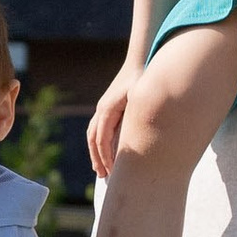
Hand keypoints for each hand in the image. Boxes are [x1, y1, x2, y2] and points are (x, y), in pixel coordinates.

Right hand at [86, 66, 139, 180]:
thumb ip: (136, 114)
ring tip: (101, 170)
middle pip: (94, 140)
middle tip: (104, 177)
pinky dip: (100, 144)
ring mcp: (104, 108)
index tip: (113, 172)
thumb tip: (135, 135)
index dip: (106, 157)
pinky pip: (100, 129)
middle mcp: (103, 109)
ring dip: (96, 153)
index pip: (102, 139)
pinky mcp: (108, 108)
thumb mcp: (141, 95)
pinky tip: (107, 153)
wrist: (139, 60)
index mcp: (108, 109)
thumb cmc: (143, 76)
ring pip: (94, 135)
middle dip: (98, 159)